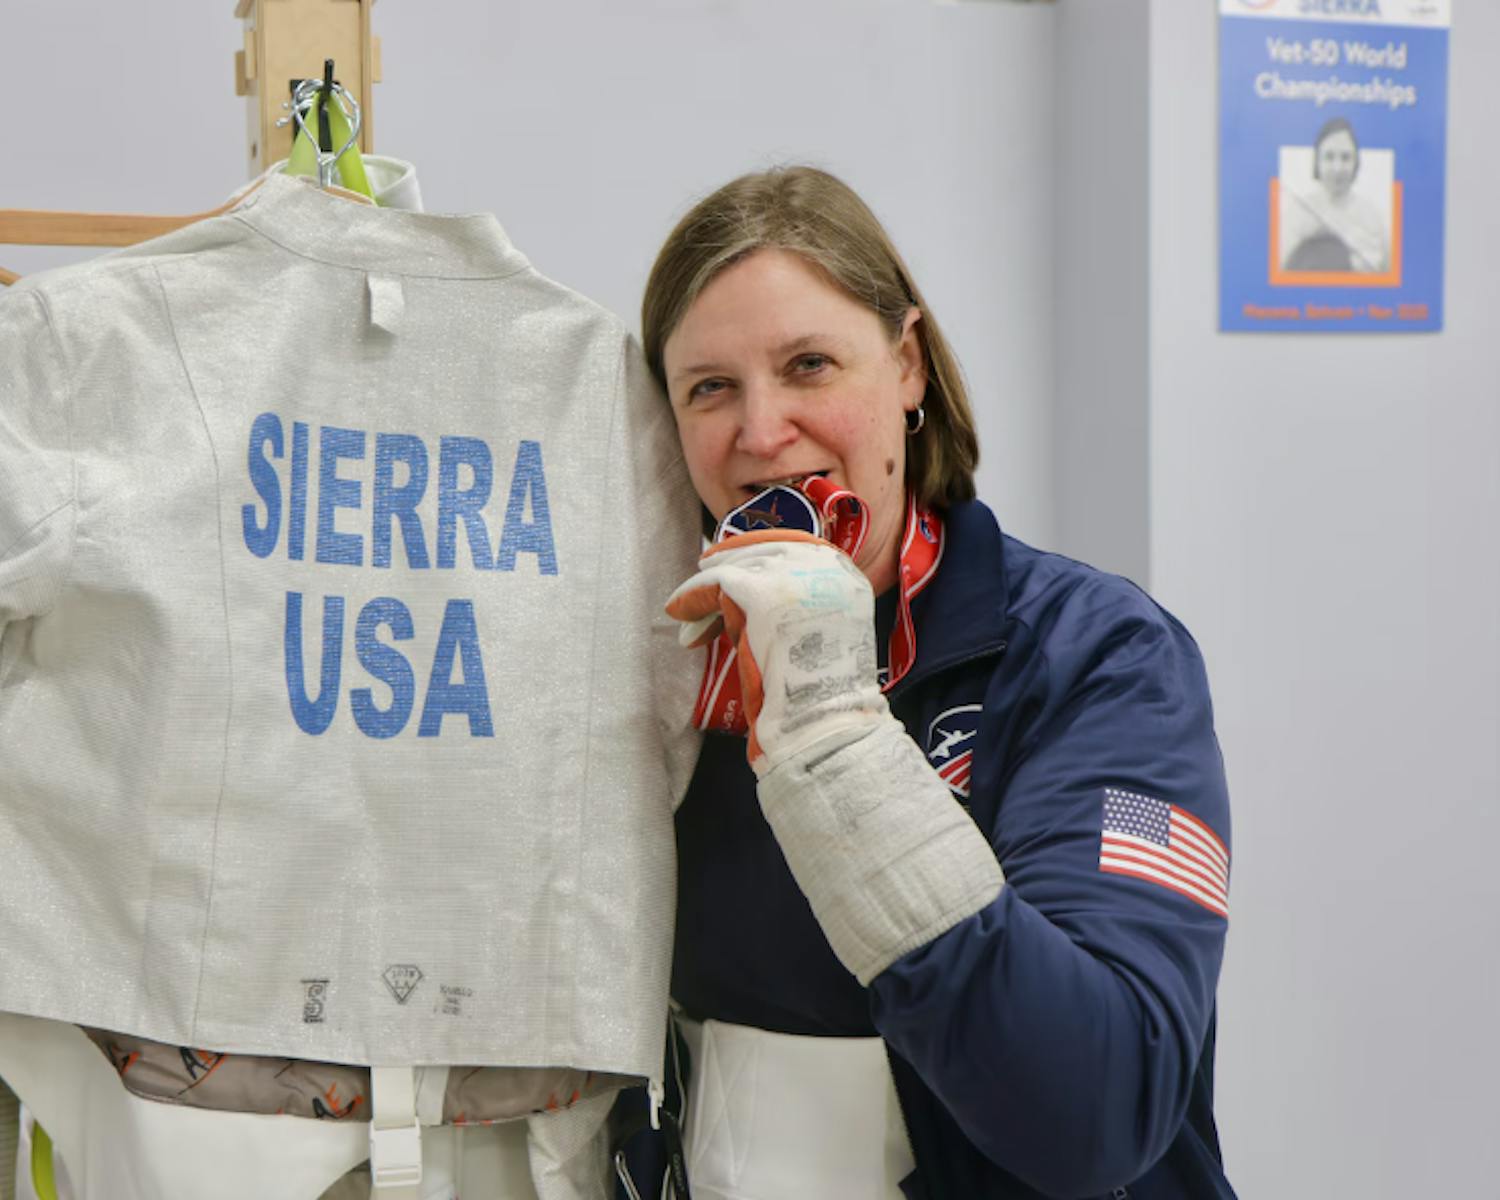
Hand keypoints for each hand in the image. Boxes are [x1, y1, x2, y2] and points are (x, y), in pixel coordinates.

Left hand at [665, 530, 886, 774]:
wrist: (823, 721)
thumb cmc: (823, 692)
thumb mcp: (826, 630)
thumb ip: (803, 602)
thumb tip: (754, 584)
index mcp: (845, 575)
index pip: (796, 544)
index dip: (758, 549)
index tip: (731, 556)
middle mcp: (824, 567)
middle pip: (765, 551)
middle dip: (731, 564)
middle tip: (705, 577)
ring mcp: (793, 578)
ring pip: (738, 565)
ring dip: (709, 585)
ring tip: (689, 603)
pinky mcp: (760, 595)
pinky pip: (716, 583)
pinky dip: (691, 595)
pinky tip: (679, 609)